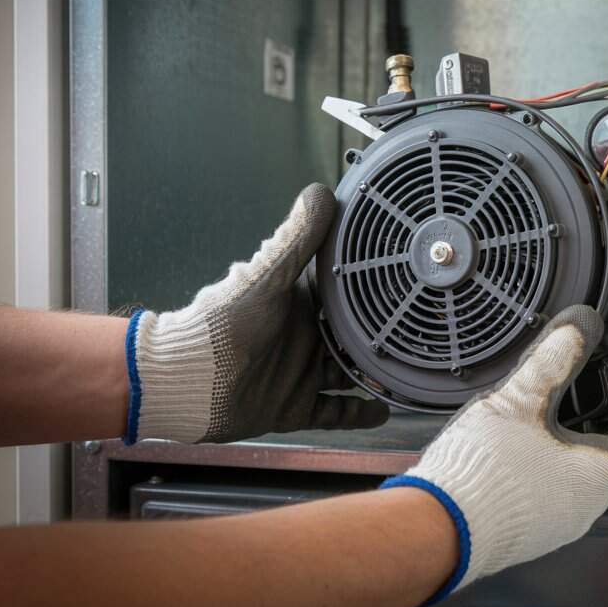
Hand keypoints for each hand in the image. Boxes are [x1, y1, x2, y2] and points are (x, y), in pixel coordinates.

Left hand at [126, 184, 388, 443]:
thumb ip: (297, 238)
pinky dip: (360, 413)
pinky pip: (336, 412)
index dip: (372, 285)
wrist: (190, 380)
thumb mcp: (268, 276)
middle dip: (382, 334)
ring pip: (350, 373)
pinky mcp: (295, 405)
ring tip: (408, 373)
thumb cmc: (224, 324)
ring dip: (376, 374)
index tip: (404, 279)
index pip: (343, 290)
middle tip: (418, 331)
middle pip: (353, 335)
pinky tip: (384, 411)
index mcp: (299, 303)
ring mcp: (302, 372)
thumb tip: (321, 193)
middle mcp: (304, 337)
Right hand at [381, 306, 607, 600]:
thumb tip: (578, 325)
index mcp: (596, 474)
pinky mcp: (533, 530)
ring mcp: (559, 522)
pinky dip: (563, 466)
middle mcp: (585, 504)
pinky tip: (537, 451)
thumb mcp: (519, 400)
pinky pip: (561, 492)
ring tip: (579, 418)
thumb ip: (553, 357)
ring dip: (592, 448)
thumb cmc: (480, 476)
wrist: (436, 530)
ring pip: (590, 478)